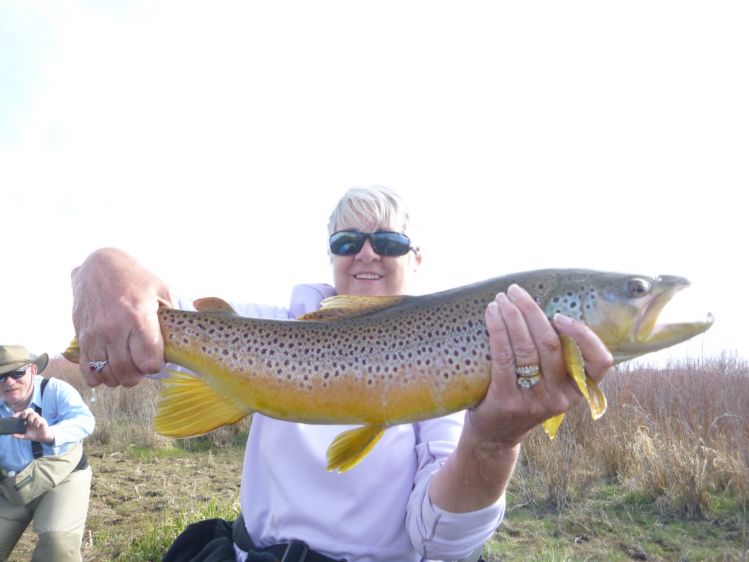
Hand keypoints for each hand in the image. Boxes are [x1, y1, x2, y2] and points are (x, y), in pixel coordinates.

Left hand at [14, 410, 53, 442]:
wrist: (42, 437)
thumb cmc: (33, 434)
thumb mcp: (24, 436)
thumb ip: (19, 435)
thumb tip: (12, 435)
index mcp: (26, 420)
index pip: (21, 414)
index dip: (17, 414)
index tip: (13, 417)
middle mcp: (32, 418)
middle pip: (29, 410)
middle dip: (25, 412)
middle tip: (23, 417)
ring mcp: (37, 418)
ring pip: (34, 413)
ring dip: (31, 418)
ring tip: (30, 423)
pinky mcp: (42, 421)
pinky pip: (39, 419)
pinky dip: (37, 423)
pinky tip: (36, 426)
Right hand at [72, 248, 172, 386]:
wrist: (98, 266)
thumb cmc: (135, 278)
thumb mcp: (163, 289)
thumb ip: (179, 310)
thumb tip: (197, 326)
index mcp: (137, 318)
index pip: (149, 362)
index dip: (157, 365)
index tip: (158, 357)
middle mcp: (114, 329)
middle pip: (128, 373)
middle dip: (139, 376)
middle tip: (143, 365)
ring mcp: (94, 335)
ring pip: (107, 375)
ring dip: (120, 378)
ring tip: (128, 367)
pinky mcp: (81, 337)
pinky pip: (87, 371)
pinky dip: (99, 377)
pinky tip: (109, 367)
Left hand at [467, 283, 612, 447]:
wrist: (495, 436)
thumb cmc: (526, 396)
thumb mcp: (552, 383)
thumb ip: (559, 356)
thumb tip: (548, 306)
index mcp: (579, 390)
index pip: (601, 362)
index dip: (583, 335)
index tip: (560, 316)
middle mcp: (561, 397)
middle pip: (551, 344)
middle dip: (532, 310)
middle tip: (515, 291)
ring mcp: (534, 401)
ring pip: (526, 347)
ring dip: (511, 316)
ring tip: (500, 299)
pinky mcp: (507, 400)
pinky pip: (503, 357)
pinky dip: (497, 330)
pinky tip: (491, 314)